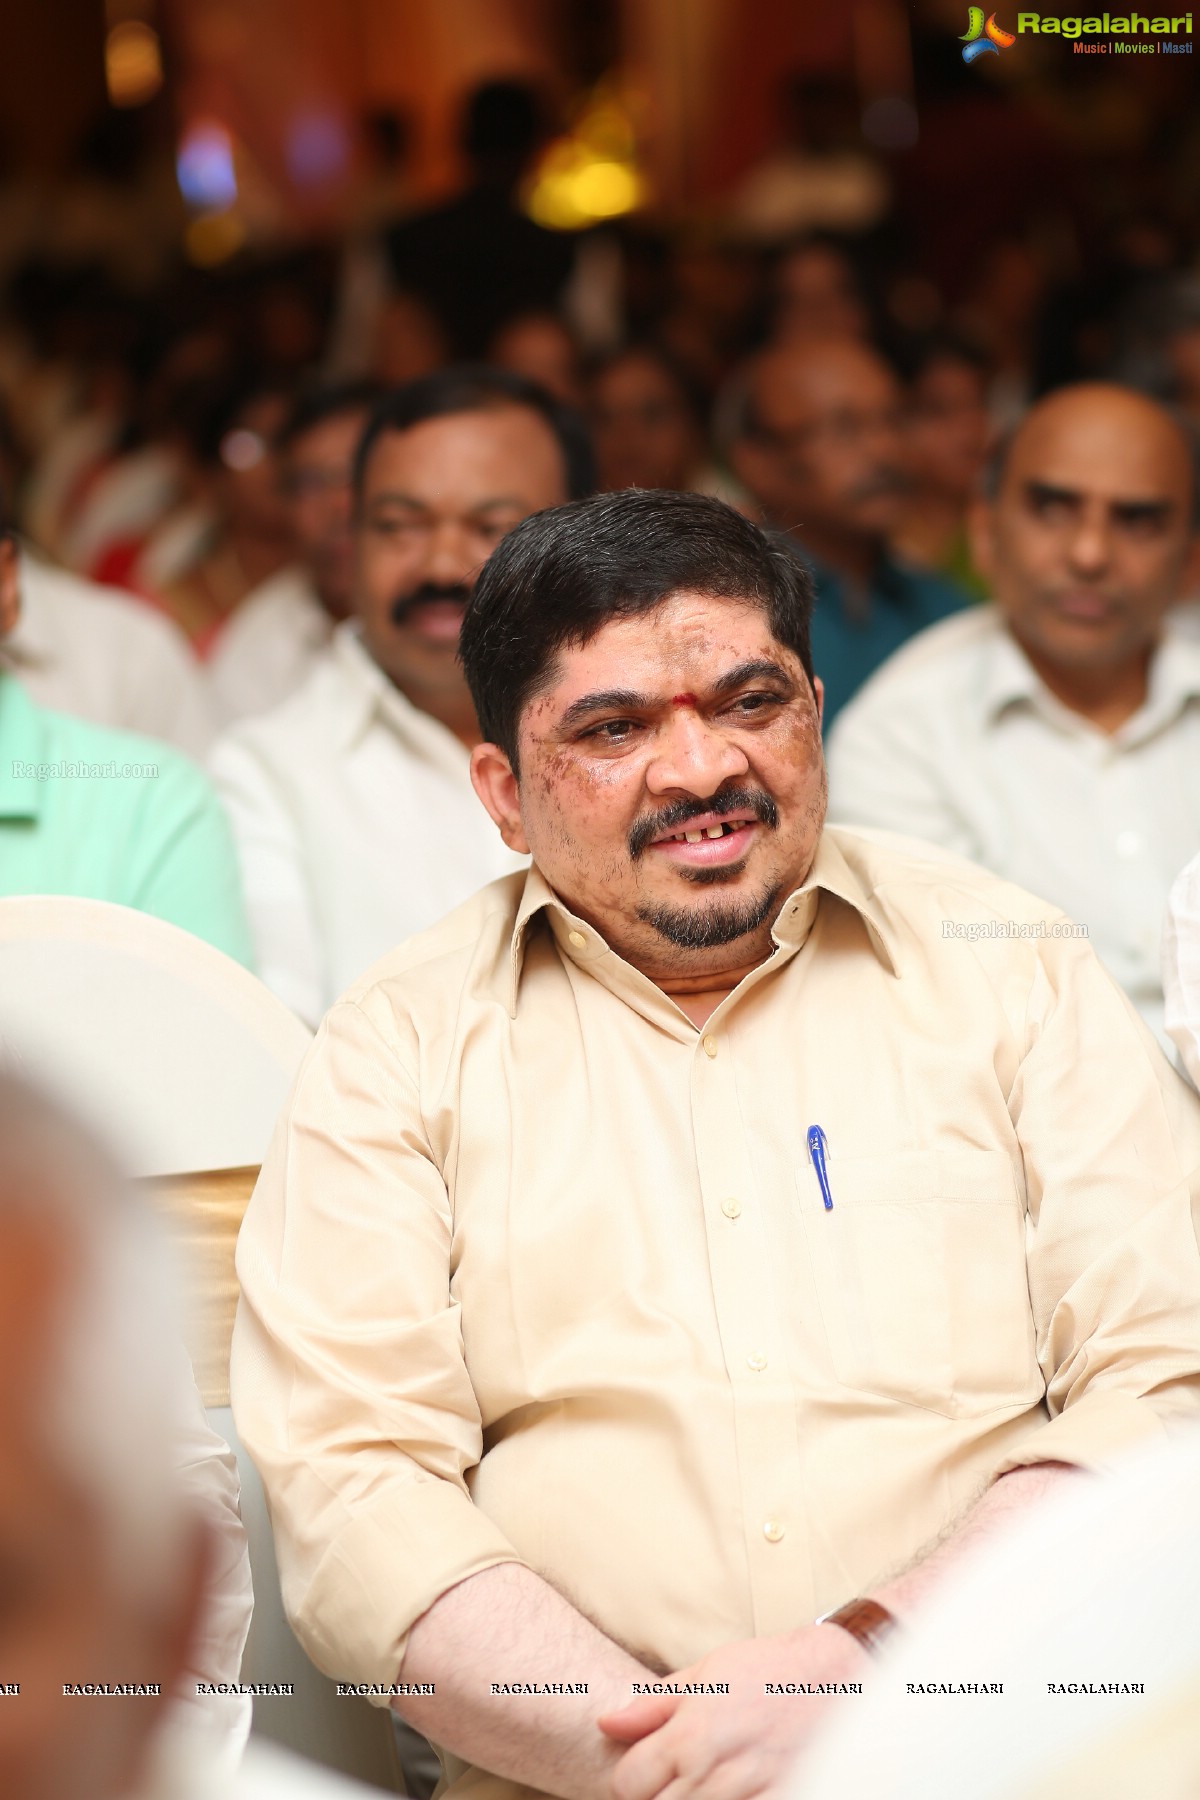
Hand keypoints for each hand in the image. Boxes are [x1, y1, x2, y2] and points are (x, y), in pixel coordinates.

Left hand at [598, 1626, 868, 1799]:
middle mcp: (714, 1771)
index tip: (647, 1768)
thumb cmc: (770, 1670)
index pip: (627, 1783)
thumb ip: (653, 1704)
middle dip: (659, 1795)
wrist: (838, 1677)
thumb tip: (607, 1722)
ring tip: (709, 1779)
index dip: (632, 1778)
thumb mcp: (707, 1672)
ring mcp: (749, 1793)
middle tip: (679, 1774)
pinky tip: (739, 1789)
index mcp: (689, 1734)